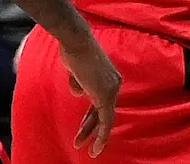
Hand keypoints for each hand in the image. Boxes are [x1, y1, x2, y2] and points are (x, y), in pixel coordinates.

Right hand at [59, 28, 122, 155]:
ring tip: (83, 147)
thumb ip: (79, 83)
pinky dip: (101, 134)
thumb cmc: (74, 52)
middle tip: (80, 142)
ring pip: (104, 118)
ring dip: (92, 134)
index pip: (101, 102)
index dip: (92, 117)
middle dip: (90, 128)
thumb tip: (79, 93)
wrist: (76, 41)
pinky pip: (105, 120)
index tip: (84, 129)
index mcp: (110, 78)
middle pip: (103, 111)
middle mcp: (115, 83)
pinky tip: (96, 146)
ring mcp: (112, 89)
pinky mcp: (106, 95)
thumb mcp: (76, 72)